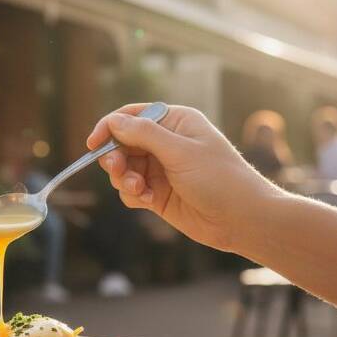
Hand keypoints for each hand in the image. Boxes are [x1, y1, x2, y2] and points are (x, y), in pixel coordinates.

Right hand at [86, 104, 278, 251]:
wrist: (242, 219)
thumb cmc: (220, 178)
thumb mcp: (180, 151)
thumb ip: (144, 135)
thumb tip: (113, 122)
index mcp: (175, 122)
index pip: (132, 116)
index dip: (109, 127)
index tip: (93, 144)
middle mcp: (166, 143)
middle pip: (122, 144)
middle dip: (116, 159)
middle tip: (120, 172)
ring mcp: (161, 169)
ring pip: (124, 169)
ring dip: (125, 180)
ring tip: (141, 191)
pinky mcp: (158, 193)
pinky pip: (131, 190)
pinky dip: (134, 196)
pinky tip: (150, 202)